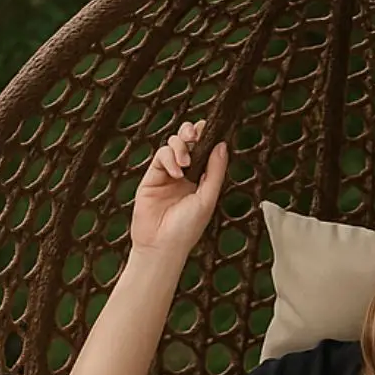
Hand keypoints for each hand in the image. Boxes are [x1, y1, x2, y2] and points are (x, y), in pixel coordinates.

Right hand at [131, 118, 229, 254]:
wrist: (162, 245)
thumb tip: (222, 145)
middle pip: (188, 142)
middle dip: (191, 132)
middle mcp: (186, 174)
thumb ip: (215, 172)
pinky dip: (168, 159)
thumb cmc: (187, 229)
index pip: (206, 150)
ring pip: (173, 145)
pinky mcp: (152, 176)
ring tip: (185, 164)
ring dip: (180, 147)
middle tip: (194, 135)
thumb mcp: (207, 199)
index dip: (207, 137)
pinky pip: (161, 156)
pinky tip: (175, 173)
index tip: (210, 128)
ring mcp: (168, 174)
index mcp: (202, 179)